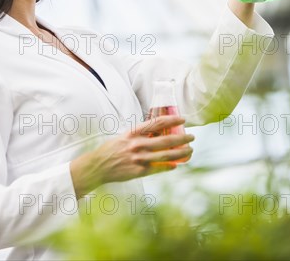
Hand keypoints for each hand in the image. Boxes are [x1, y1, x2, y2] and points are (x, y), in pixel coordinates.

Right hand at [70, 115, 194, 197]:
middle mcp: (137, 144)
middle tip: (192, 137)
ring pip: (166, 155)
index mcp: (133, 132)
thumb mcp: (124, 136)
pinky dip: (168, 167)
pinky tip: (176, 165)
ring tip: (190, 150)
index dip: (172, 120)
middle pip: (166, 140)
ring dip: (181, 153)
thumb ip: (139, 134)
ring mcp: (139, 158)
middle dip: (182, 138)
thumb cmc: (111, 149)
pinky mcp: (139, 171)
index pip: (156, 123)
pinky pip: (158, 168)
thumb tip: (158, 132)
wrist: (98, 166)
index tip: (183, 119)